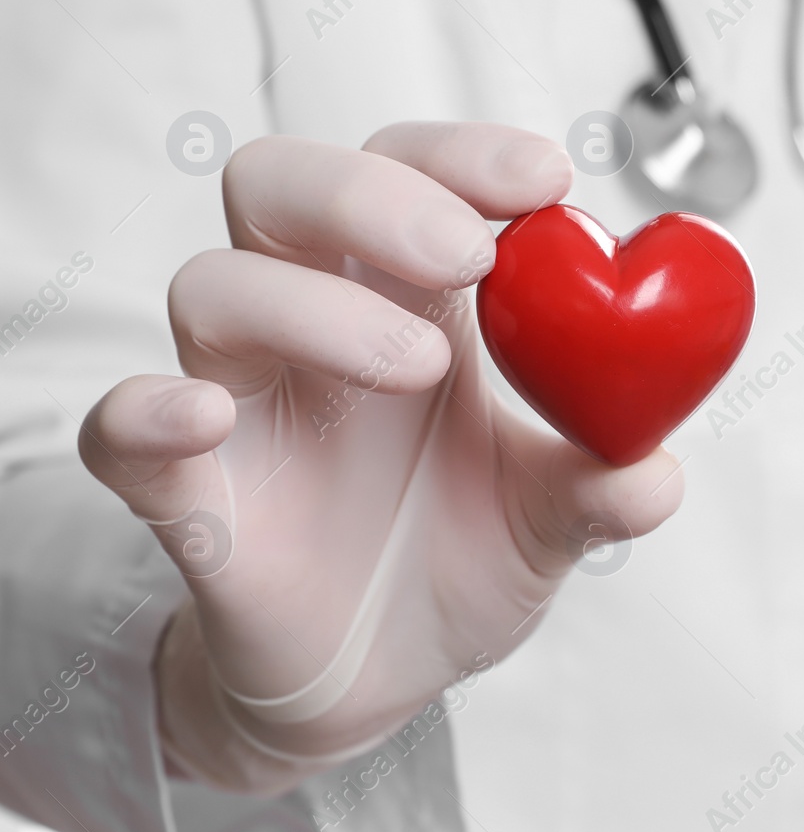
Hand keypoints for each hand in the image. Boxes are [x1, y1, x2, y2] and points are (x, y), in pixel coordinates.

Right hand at [78, 122, 684, 792]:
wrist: (381, 677)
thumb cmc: (462, 556)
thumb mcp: (552, 522)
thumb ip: (601, 488)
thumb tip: (655, 475)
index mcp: (410, 298)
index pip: (410, 169)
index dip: (463, 155)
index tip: (546, 179)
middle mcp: (312, 324)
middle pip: (285, 186)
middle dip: (373, 193)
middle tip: (469, 252)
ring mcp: (242, 401)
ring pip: (212, 288)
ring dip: (311, 305)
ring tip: (419, 365)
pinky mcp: (187, 495)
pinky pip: (120, 430)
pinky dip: (149, 413)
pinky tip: (209, 418)